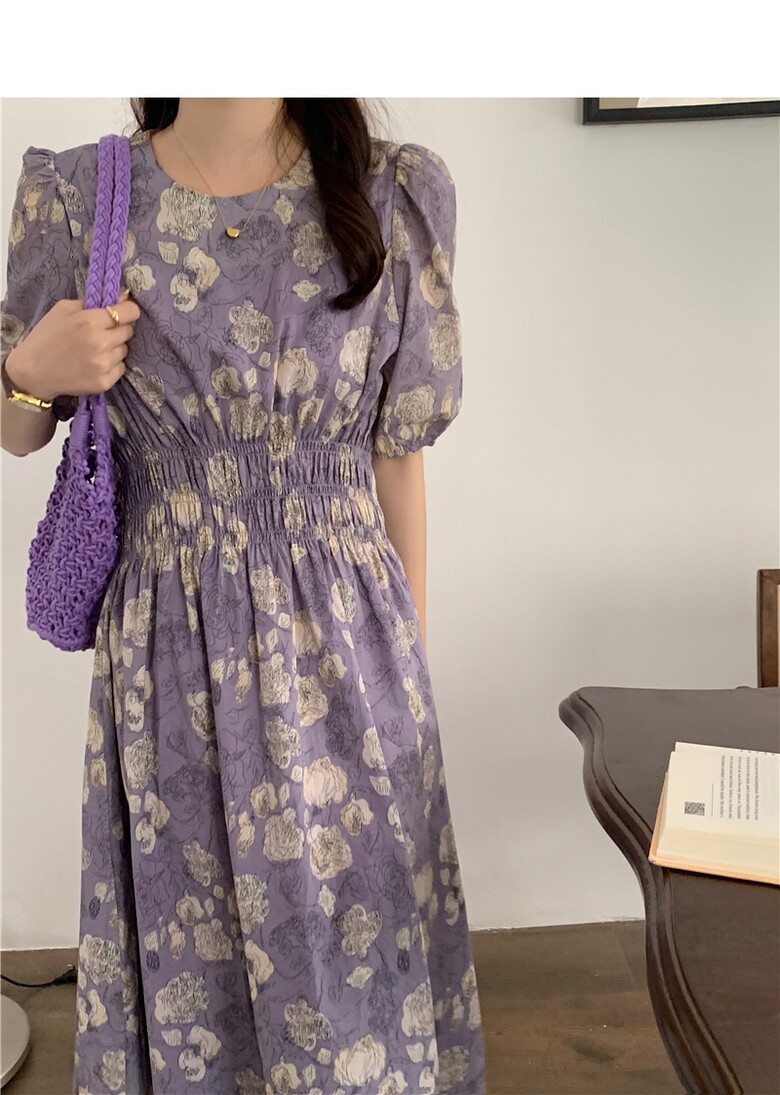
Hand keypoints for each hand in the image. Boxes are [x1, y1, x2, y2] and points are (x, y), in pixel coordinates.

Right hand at [4, 287, 140, 402]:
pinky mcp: (105, 382)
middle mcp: (101, 343)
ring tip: (94, 349)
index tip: (125, 311)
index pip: (129, 312)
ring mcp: (104, 365)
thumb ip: (93, 301)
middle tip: (102, 331)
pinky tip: (94, 363)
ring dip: (114, 347)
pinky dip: (112, 364)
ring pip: (124, 350)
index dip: (129, 310)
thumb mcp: (63, 309)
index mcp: (90, 321)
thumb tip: (124, 295)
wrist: (33, 371)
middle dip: (119, 328)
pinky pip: (120, 367)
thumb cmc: (46, 336)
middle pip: (128, 331)